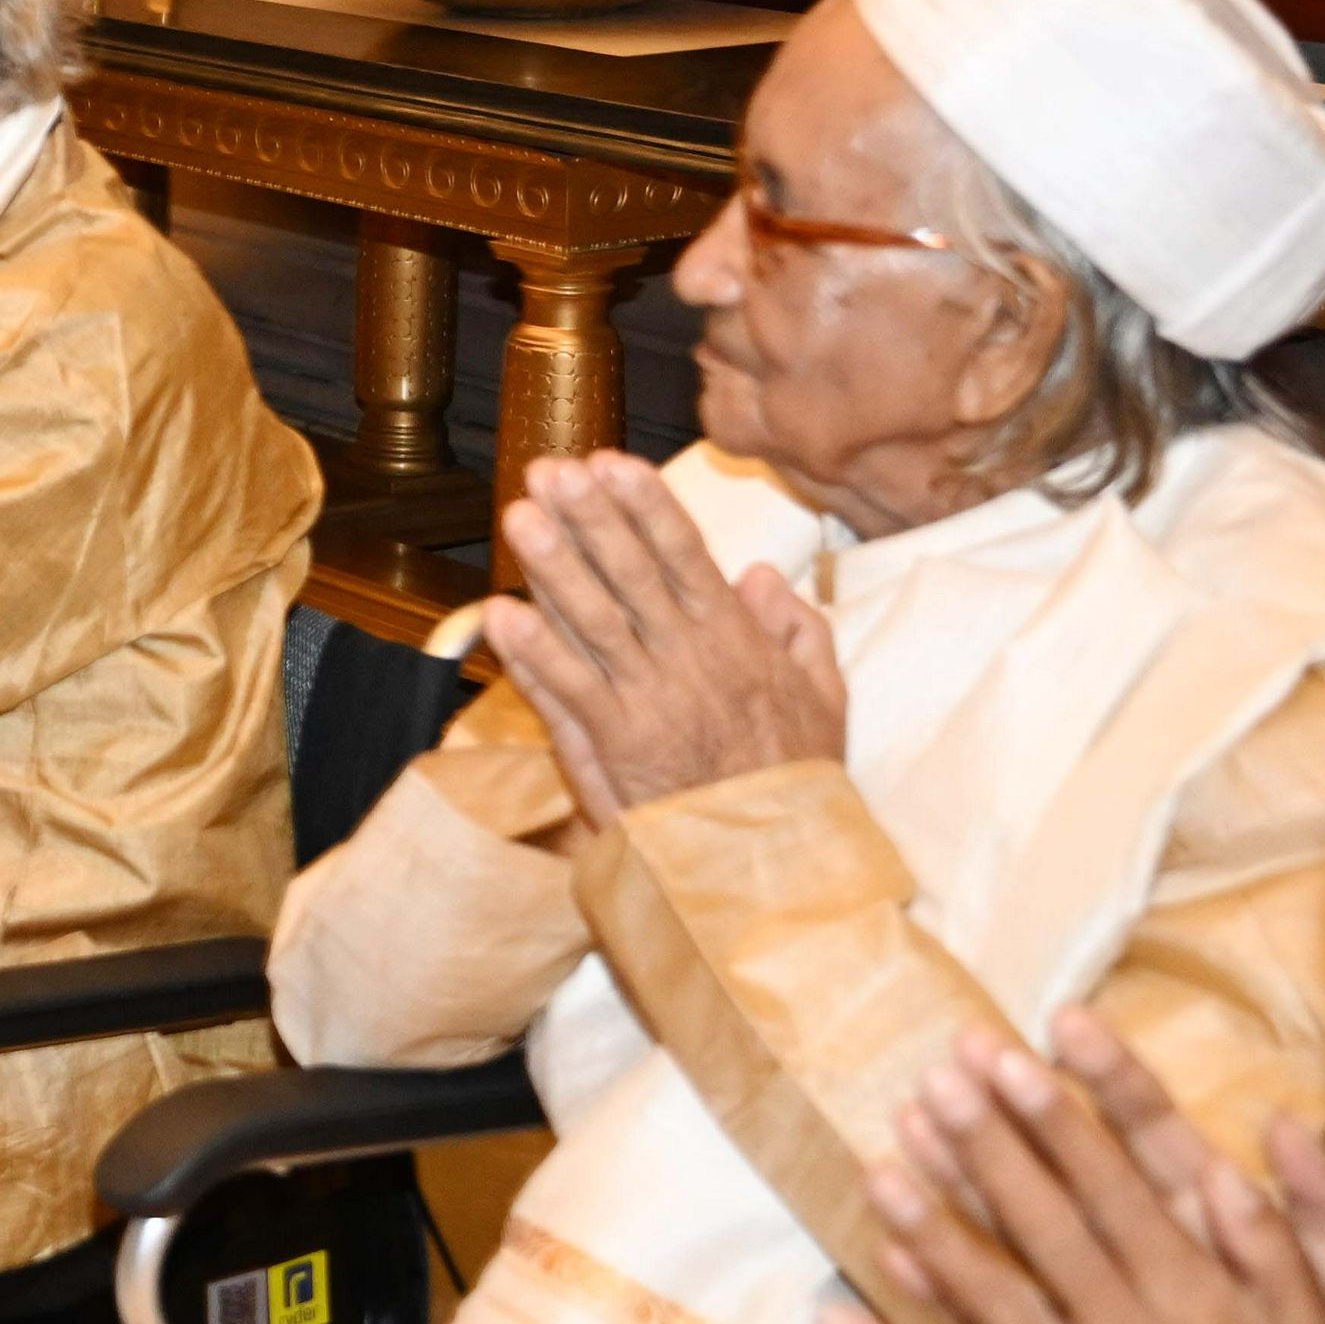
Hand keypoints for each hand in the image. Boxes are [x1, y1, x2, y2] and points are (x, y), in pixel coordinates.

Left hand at [475, 453, 845, 822]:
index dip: (646, 506)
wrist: (775, 861)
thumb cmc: (795, 780)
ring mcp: (649, 702)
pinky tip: (501, 614)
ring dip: (553, 567)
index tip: (612, 462)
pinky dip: (533, 653)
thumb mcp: (823, 697)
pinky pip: (568, 692)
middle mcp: (690, 661)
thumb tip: (762, 574)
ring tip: (519, 517)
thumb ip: (798, 630)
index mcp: (737, 642)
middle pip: (632, 574)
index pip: (686, 557)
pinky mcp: (616, 747)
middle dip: (590, 518)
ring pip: (594, 622)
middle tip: (551, 468)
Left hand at [825, 1013, 1324, 1323]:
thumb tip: (1248, 1152)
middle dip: (983, 1150)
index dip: (1057, 1120)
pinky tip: (836, 1319)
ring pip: (988, 1304)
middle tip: (933, 1082)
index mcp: (1200, 1304)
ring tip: (877, 1168)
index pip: (1113, 1191)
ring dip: (929, 1234)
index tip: (1009, 1059)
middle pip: (1041, 1230)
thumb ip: (1292, 1241)